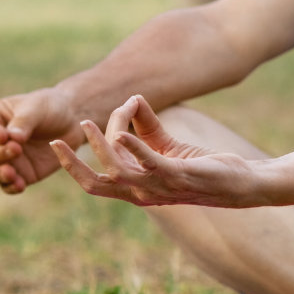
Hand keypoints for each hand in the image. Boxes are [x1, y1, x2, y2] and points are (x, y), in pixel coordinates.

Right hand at [0, 87, 79, 193]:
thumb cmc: (49, 108)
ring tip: (11, 173)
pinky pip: (9, 185)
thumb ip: (24, 122)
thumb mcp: (37, 108)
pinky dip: (11, 187)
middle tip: (16, 149)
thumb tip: (12, 138)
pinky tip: (20, 184)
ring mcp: (6, 160)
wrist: (72, 122)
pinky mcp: (21, 174)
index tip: (4, 136)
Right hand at [52, 95, 262, 207]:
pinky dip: (133, 146)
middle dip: (72, 165)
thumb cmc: (203, 168)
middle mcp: (142, 194)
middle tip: (55, 143)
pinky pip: (149, 163)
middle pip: (95, 184)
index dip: (75, 164)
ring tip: (89, 124)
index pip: (96, 182)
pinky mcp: (177, 176)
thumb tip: (132, 99)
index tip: (69, 136)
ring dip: (100, 147)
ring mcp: (158, 188)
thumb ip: (147, 126)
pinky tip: (122, 132)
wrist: (239, 183)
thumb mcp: (168, 146)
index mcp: (136, 190)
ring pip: (116, 170)